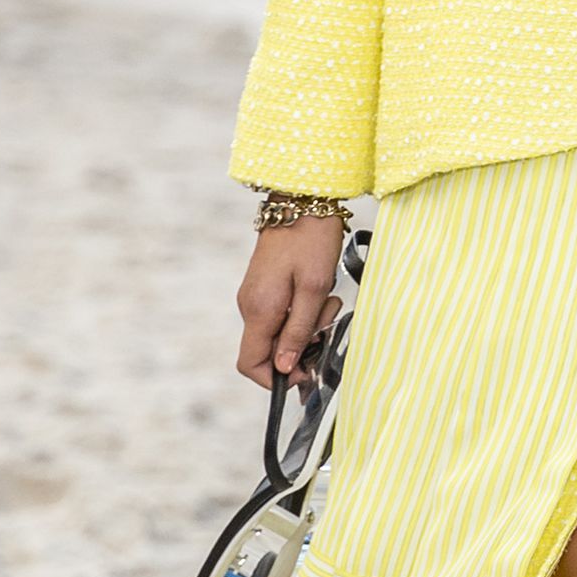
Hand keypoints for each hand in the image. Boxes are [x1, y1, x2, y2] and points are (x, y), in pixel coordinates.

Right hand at [236, 212, 346, 387]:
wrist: (302, 199)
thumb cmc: (311, 239)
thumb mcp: (314, 289)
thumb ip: (299, 331)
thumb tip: (285, 367)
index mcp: (259, 310)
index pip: (251, 364)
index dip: (277, 377)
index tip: (306, 368)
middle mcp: (250, 306)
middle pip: (267, 351)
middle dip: (300, 348)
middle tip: (327, 323)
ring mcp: (254, 297)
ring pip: (277, 333)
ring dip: (306, 327)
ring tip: (327, 301)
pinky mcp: (263, 288)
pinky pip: (279, 315)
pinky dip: (301, 313)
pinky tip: (318, 294)